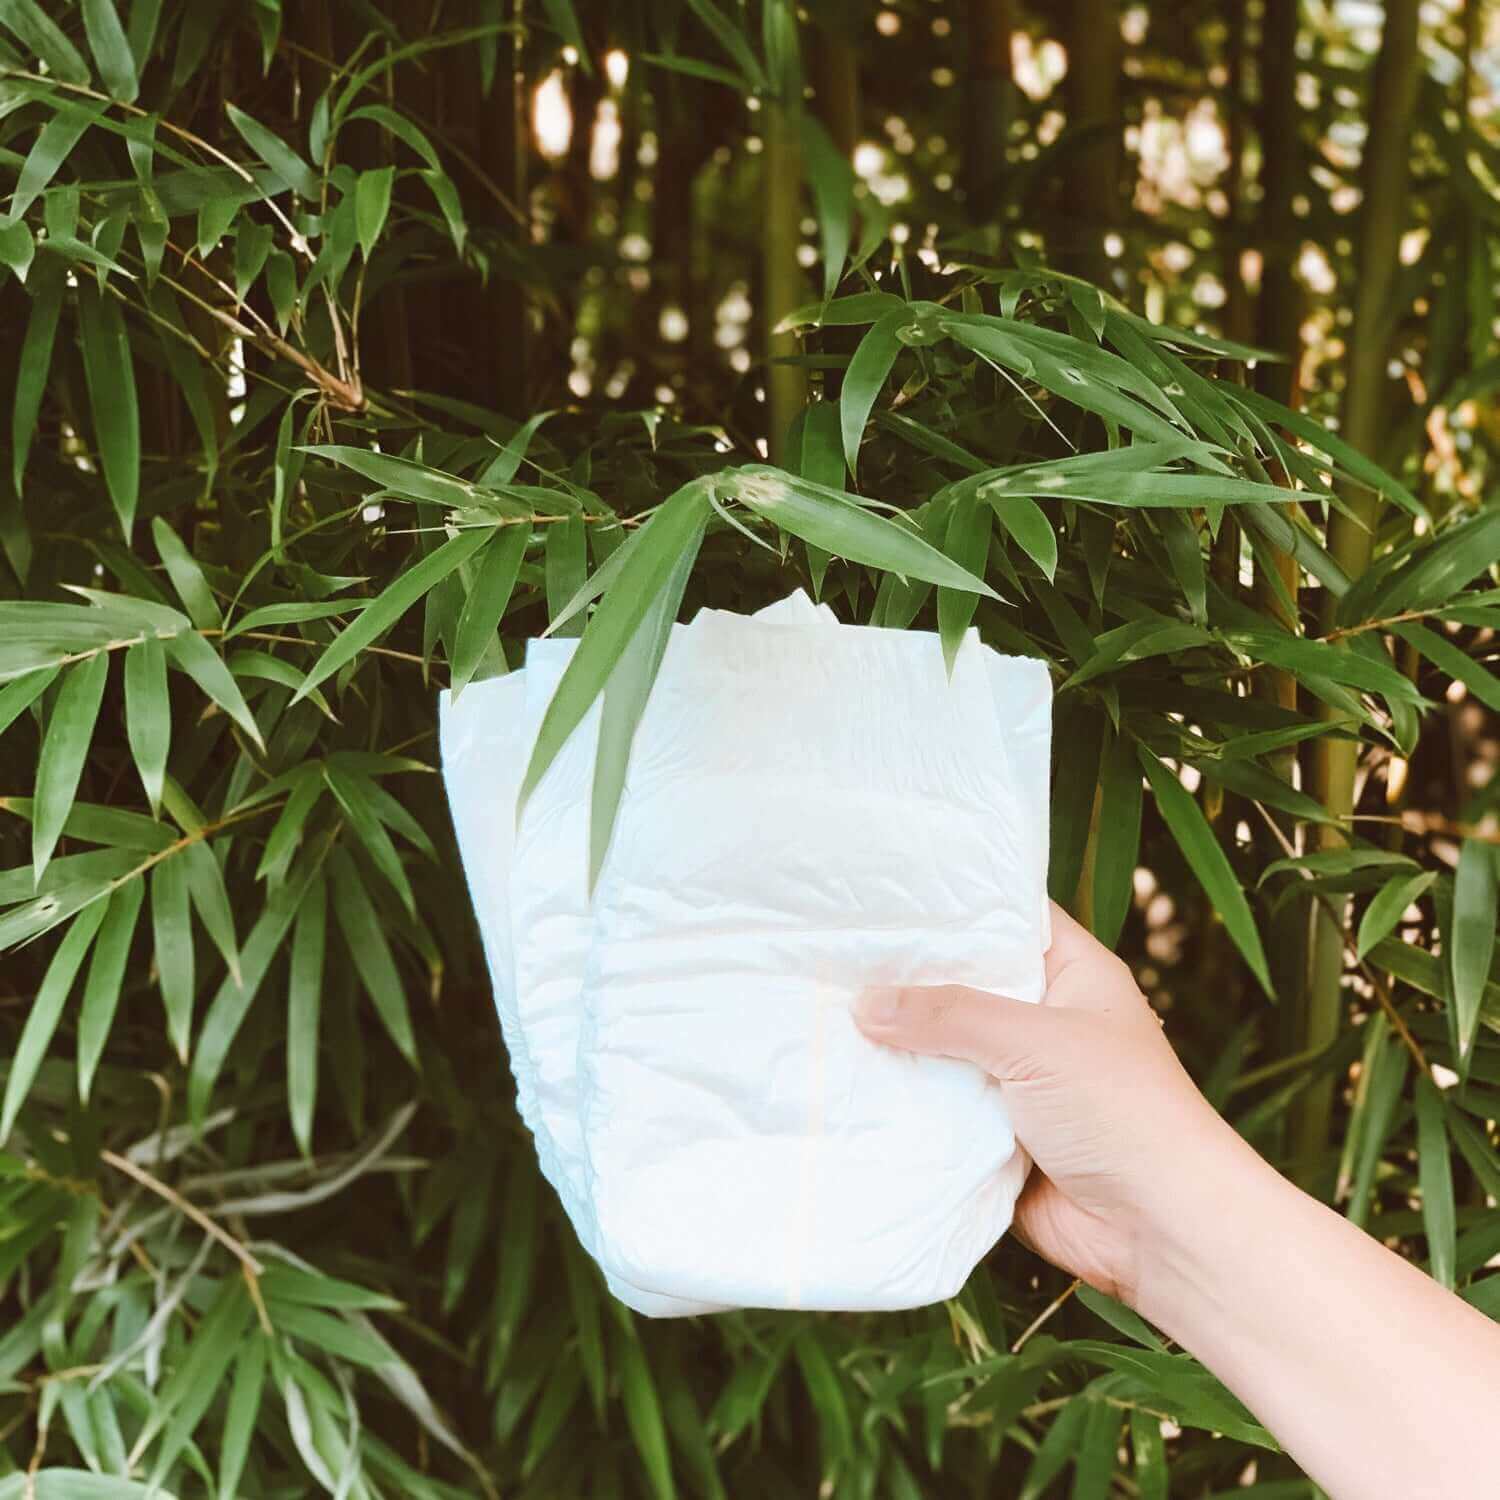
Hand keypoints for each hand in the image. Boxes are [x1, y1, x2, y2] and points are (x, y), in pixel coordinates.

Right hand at [853, 901, 1257, 1308]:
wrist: (1160, 1231)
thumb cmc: (1122, 1112)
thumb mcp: (1037, 1042)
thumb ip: (950, 1015)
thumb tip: (865, 1003)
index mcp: (1072, 975)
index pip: (1007, 917)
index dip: (953, 903)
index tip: (884, 891)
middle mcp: (1042, 1021)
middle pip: (962, 985)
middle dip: (906, 978)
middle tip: (831, 952)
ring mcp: (1017, 1081)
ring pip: (943, 1050)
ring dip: (896, 1046)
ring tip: (821, 1013)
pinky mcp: (995, 1137)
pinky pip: (938, 1110)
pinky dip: (902, 1104)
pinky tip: (842, 1083)